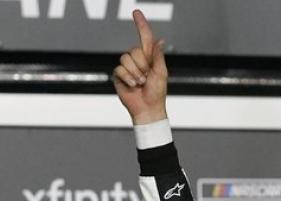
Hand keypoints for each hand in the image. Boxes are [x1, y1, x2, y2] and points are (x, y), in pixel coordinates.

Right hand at [113, 9, 167, 124]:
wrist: (147, 108)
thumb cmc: (157, 92)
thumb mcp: (161, 72)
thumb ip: (158, 56)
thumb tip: (160, 40)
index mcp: (149, 57)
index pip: (144, 37)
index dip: (141, 24)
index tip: (136, 12)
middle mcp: (137, 59)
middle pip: (134, 50)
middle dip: (142, 65)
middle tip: (146, 77)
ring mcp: (127, 67)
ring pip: (126, 58)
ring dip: (135, 73)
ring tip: (140, 83)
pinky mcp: (119, 75)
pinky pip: (120, 69)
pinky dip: (128, 78)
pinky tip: (133, 85)